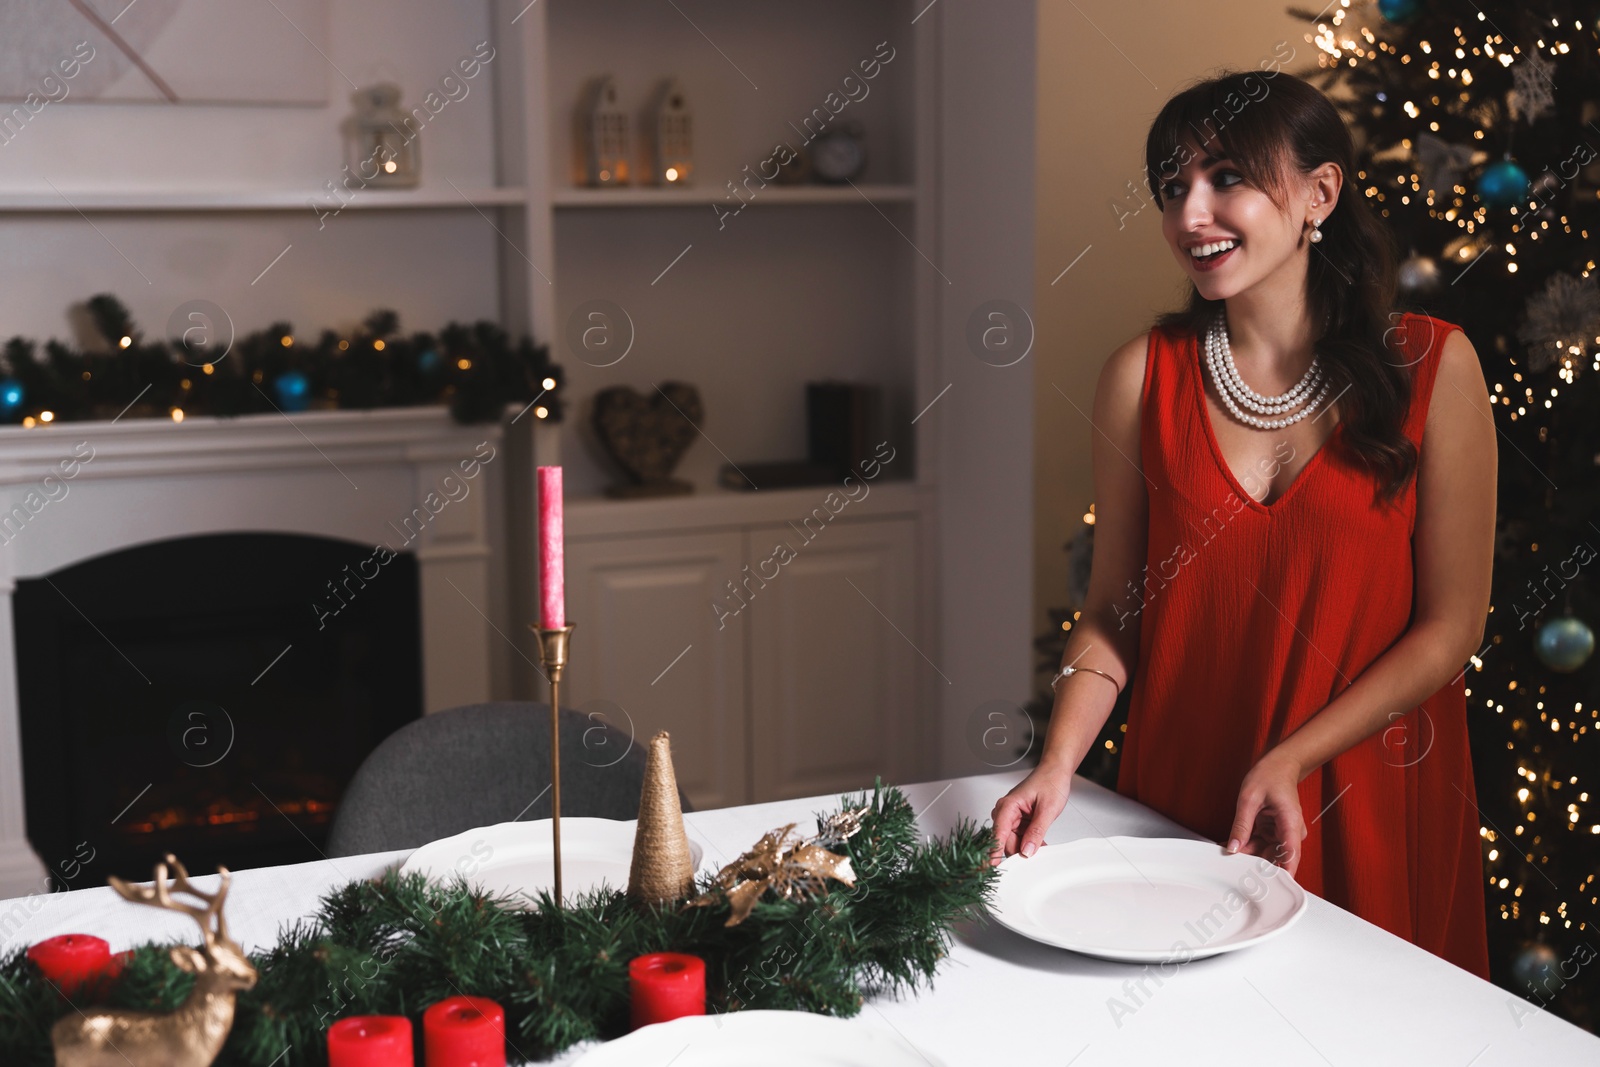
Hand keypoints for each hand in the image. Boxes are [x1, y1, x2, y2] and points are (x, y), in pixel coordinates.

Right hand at [989, 763, 1071, 865]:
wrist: (1056, 772)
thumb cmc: (1050, 782)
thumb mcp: (1047, 809)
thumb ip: (1036, 832)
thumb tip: (1027, 851)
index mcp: (1008, 806)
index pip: (997, 833)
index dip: (994, 851)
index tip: (992, 866)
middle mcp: (1006, 811)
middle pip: (1005, 841)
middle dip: (1018, 851)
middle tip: (1034, 858)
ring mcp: (1011, 817)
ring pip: (1012, 841)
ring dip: (1025, 847)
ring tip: (1042, 846)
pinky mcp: (1018, 820)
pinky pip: (1019, 838)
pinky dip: (1029, 843)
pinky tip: (1040, 843)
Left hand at [1225, 750, 1306, 875]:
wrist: (1279, 766)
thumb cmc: (1269, 776)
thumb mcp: (1249, 798)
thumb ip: (1241, 824)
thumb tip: (1233, 848)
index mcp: (1290, 822)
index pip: (1290, 855)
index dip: (1283, 874)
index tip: (1273, 889)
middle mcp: (1291, 832)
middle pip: (1275, 858)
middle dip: (1253, 864)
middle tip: (1232, 867)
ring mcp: (1284, 833)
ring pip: (1266, 853)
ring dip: (1247, 855)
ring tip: (1227, 852)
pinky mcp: (1276, 832)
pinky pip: (1262, 845)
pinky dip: (1248, 846)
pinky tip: (1232, 845)